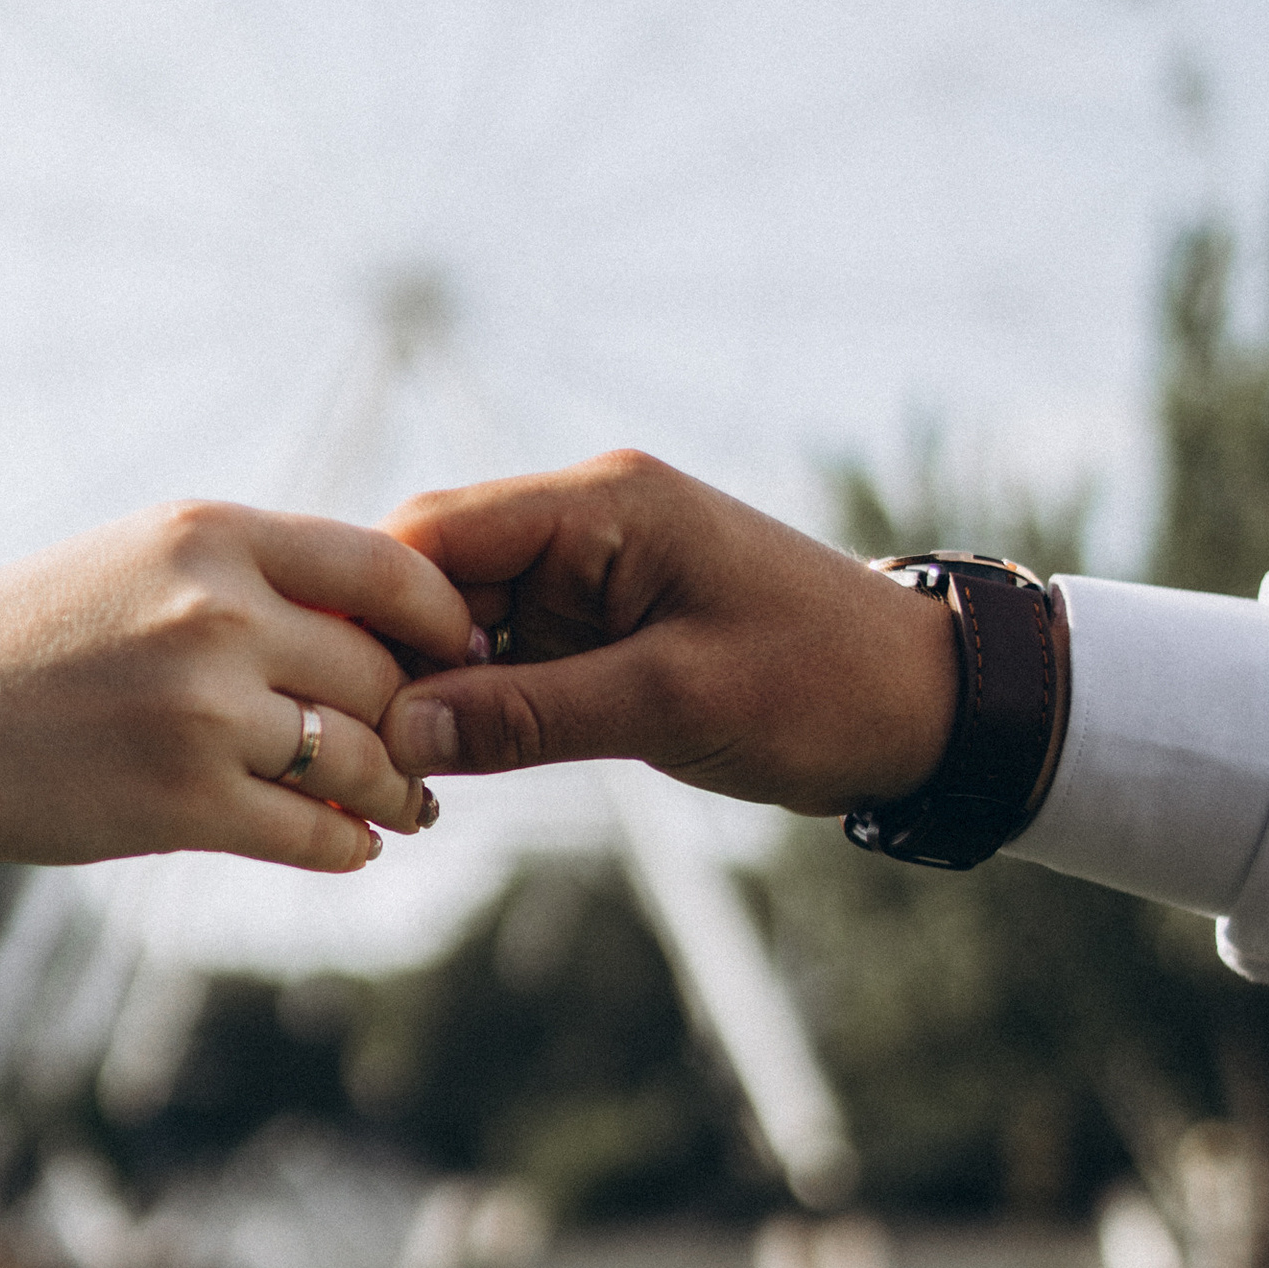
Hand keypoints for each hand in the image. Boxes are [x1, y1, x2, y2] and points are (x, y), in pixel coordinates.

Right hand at [0, 499, 474, 870]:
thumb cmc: (23, 641)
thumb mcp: (135, 562)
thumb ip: (241, 573)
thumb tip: (364, 610)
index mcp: (211, 535)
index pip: (386, 564)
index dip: (441, 615)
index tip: (459, 648)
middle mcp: (219, 613)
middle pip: (381, 672)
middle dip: (419, 717)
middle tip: (436, 749)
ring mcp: (204, 710)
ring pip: (360, 758)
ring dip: (396, 792)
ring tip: (403, 808)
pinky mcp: (184, 802)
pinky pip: (313, 831)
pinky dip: (346, 844)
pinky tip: (350, 846)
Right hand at [375, 450, 955, 814]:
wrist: (928, 703)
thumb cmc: (823, 687)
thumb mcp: (673, 706)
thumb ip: (530, 717)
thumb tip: (400, 731)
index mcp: (603, 503)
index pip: (437, 531)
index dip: (374, 608)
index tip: (340, 694)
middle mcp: (585, 520)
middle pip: (433, 570)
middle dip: (389, 651)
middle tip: (360, 744)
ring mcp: (592, 570)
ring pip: (461, 616)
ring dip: (428, 683)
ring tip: (392, 764)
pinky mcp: (603, 621)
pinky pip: (506, 650)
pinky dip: (475, 699)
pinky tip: (445, 758)